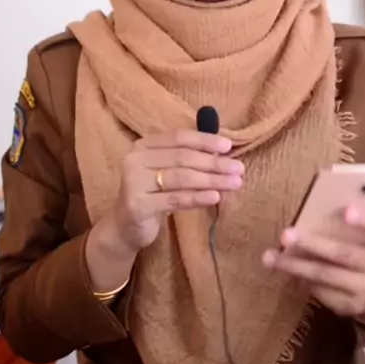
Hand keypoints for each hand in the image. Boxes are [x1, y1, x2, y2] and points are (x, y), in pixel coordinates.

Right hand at [85, 129, 243, 292]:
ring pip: (181, 178)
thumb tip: (223, 150)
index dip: (205, 140)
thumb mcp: (166, 171)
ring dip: (211, 180)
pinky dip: (197, 198)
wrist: (125, 227)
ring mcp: (134, 182)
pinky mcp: (138, 205)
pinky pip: (174, 199)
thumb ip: (187, 158)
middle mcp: (135, 159)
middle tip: (239, 168)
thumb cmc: (153, 194)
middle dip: (214, 162)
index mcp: (143, 145)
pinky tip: (215, 197)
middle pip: (182, 157)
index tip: (229, 145)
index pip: (178, 137)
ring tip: (235, 183)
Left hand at [262, 208, 364, 321]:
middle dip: (313, 245)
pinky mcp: (351, 307)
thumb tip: (319, 198)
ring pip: (327, 276)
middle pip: (346, 255)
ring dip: (296, 266)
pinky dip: (299, 279)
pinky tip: (284, 270)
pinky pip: (321, 292)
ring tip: (271, 257)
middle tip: (285, 235)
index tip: (346, 210)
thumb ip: (354, 218)